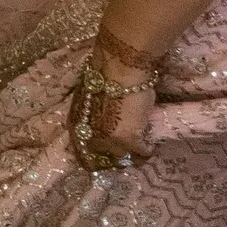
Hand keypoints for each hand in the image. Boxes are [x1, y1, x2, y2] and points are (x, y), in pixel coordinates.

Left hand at [67, 54, 156, 169]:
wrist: (119, 69)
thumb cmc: (105, 77)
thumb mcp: (91, 101)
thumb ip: (94, 116)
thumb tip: (103, 121)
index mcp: (77, 125)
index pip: (83, 151)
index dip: (97, 154)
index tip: (108, 155)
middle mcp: (90, 136)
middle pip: (103, 156)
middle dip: (114, 156)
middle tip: (127, 154)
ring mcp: (108, 140)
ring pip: (122, 157)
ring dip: (131, 155)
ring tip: (139, 152)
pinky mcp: (128, 140)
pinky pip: (141, 152)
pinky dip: (146, 151)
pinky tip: (150, 147)